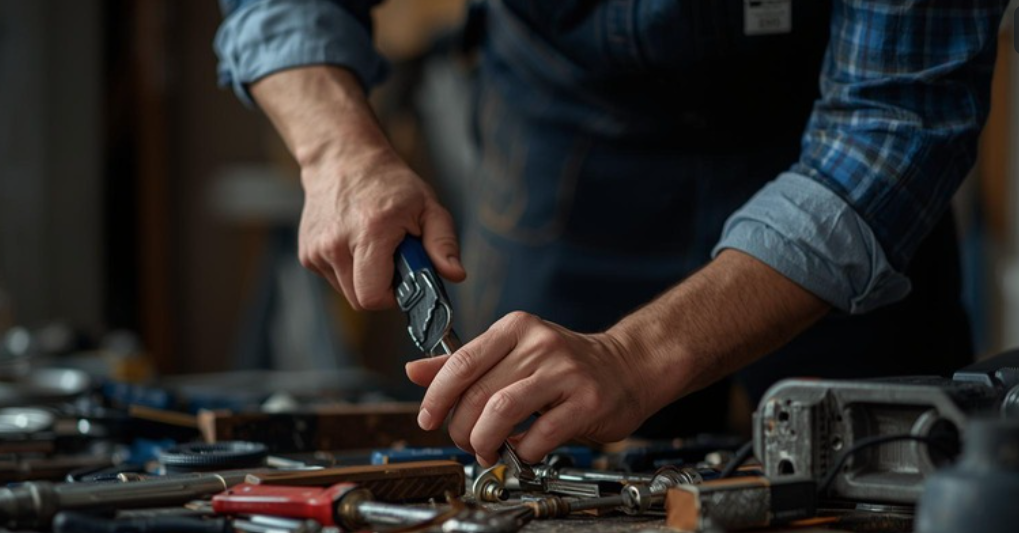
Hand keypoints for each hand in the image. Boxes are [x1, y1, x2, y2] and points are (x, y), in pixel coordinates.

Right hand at [249, 65, 464, 309]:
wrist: (343, 160)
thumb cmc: (390, 184)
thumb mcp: (427, 206)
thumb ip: (443, 243)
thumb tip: (456, 274)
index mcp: (370, 232)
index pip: (372, 297)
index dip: (392, 296)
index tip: (403, 278)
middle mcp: (336, 243)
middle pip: (359, 300)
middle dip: (380, 288)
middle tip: (392, 260)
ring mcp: (316, 249)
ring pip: (346, 292)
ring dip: (363, 279)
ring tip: (373, 247)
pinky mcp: (306, 254)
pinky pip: (334, 279)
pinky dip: (348, 270)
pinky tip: (354, 244)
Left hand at [405, 312, 656, 464]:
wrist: (629, 366)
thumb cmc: (566, 365)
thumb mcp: (513, 352)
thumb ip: (465, 363)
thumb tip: (415, 371)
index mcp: (515, 328)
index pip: (461, 361)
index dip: (437, 396)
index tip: (427, 419)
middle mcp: (539, 344)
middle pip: (478, 392)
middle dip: (461, 428)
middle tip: (465, 442)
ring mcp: (564, 372)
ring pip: (502, 410)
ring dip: (485, 441)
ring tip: (487, 451)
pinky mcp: (586, 401)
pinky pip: (540, 434)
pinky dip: (522, 451)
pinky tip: (523, 451)